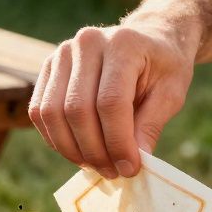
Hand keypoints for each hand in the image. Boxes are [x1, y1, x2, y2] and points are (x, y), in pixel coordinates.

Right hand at [29, 17, 195, 177]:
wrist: (148, 39)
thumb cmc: (163, 67)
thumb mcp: (171, 93)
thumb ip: (151, 124)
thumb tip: (132, 160)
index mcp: (122, 44)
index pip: (110, 102)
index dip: (118, 142)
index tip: (130, 168)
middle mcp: (86, 43)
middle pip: (77, 110)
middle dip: (95, 150)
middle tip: (113, 172)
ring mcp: (62, 54)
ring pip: (52, 113)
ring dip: (72, 149)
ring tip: (97, 165)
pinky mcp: (48, 67)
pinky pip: (40, 111)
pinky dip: (56, 139)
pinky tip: (79, 152)